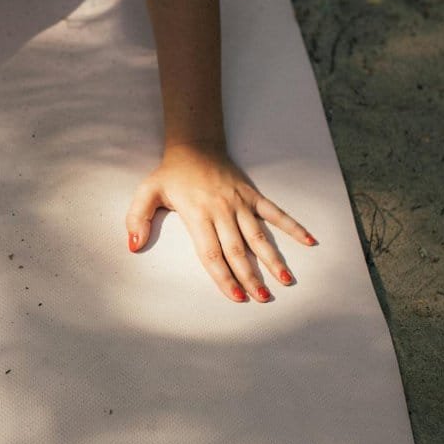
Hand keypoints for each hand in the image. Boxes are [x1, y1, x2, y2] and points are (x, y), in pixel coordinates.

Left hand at [125, 142, 316, 302]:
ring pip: (259, 235)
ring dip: (273, 259)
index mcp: (197, 214)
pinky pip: (276, 212)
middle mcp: (221, 211)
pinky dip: (293, 226)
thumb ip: (137, 218)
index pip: (211, 252)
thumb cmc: (171, 174)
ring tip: (285, 280)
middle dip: (250, 276)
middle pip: (237, 250)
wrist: (195, 145)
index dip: (223, 276)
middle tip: (262, 299)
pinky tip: (309, 241)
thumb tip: (133, 245)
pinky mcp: (252, 194)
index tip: (235, 297)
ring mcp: (240, 202)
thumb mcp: (147, 193)